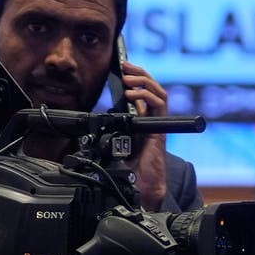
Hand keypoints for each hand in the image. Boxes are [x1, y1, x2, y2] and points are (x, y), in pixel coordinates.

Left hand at [116, 60, 172, 207]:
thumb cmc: (129, 172)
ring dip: (144, 81)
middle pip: (152, 89)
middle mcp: (151, 121)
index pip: (142, 94)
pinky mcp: (160, 130)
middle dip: (139, 74)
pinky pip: (160, 106)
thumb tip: (94, 123)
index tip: (122, 69)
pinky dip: (147, 96)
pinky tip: (133, 94)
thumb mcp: (113, 147)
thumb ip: (109, 134)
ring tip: (130, 77)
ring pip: (159, 94)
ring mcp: (157, 124)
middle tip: (126, 66)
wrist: (142, 188)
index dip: (135, 79)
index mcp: (140, 123)